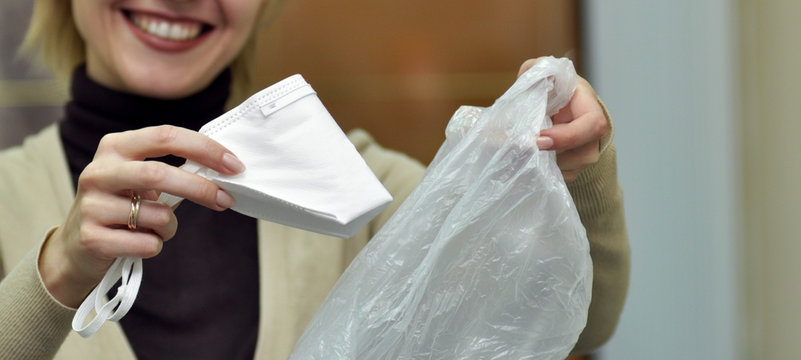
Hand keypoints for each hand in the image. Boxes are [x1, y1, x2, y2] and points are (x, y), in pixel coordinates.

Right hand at [39, 125, 244, 306]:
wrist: (77, 247)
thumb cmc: (122, 207)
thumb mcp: (140, 180)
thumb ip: (172, 170)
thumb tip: (222, 171)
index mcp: (115, 147)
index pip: (166, 136)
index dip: (204, 148)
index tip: (234, 165)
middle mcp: (99, 171)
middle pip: (159, 173)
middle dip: (200, 188)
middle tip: (226, 199)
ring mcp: (91, 205)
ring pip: (158, 215)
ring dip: (170, 227)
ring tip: (155, 229)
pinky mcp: (91, 238)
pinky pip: (147, 244)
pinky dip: (156, 246)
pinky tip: (137, 243)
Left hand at [518, 57, 607, 181]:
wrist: (553, 108)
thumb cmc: (549, 87)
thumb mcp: (542, 73)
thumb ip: (537, 69)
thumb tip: (532, 76)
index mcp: (587, 105)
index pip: (594, 124)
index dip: (568, 136)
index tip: (540, 139)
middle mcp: (593, 130)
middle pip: (586, 154)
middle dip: (555, 155)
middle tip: (529, 150)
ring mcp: (587, 150)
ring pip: (575, 169)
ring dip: (550, 166)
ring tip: (526, 155)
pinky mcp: (576, 165)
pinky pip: (566, 177)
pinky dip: (548, 174)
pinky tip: (533, 163)